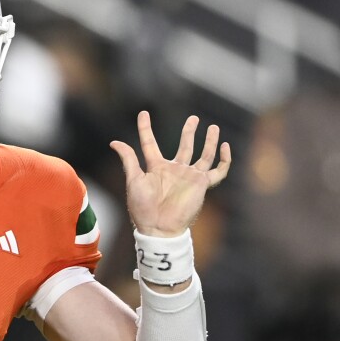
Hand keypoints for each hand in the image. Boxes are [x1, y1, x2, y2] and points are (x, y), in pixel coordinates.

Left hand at [110, 112, 231, 237]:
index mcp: (156, 167)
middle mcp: (175, 170)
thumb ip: (128, 159)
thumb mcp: (134, 180)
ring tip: (212, 127)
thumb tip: (114, 142)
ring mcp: (190, 177)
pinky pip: (218, 171)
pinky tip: (225, 147)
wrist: (158, 227)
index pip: (150, 143)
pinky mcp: (202, 185)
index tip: (144, 113)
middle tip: (194, 118)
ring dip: (208, 141)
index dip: (146, 128)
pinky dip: (224, 160)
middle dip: (189, 132)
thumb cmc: (143, 207)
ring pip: (203, 155)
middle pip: (184, 146)